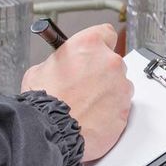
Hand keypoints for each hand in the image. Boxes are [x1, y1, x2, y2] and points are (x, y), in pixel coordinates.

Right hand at [24, 23, 130, 162]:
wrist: (50, 131)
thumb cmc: (44, 102)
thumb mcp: (39, 70)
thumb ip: (59, 62)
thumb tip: (61, 66)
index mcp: (89, 45)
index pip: (106, 33)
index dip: (99, 44)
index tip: (95, 52)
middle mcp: (110, 62)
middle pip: (112, 61)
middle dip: (101, 72)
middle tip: (84, 85)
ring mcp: (121, 86)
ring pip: (119, 85)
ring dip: (107, 92)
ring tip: (86, 105)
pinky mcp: (125, 109)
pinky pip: (120, 106)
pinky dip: (110, 111)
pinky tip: (92, 117)